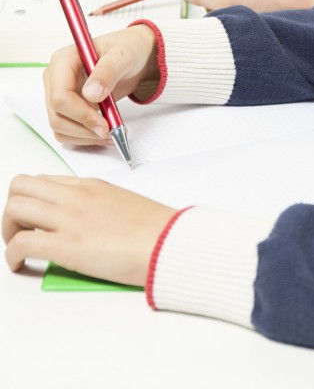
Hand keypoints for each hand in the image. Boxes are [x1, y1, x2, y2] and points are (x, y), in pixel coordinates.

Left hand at [3, 174, 174, 285]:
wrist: (166, 241)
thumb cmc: (153, 228)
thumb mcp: (121, 203)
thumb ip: (95, 206)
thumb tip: (81, 222)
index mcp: (89, 185)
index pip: (43, 180)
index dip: (31, 199)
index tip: (32, 217)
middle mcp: (74, 196)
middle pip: (20, 187)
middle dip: (12, 210)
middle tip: (19, 230)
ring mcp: (68, 218)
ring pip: (14, 208)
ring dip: (8, 230)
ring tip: (18, 247)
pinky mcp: (66, 246)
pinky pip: (20, 244)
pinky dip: (11, 256)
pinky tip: (20, 265)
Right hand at [44, 25, 158, 146]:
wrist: (134, 57)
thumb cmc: (127, 50)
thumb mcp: (123, 56)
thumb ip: (108, 71)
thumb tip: (90, 94)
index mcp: (63, 61)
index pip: (59, 96)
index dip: (80, 114)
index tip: (104, 125)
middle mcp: (55, 79)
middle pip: (57, 116)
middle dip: (83, 129)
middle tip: (110, 132)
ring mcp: (59, 94)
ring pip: (60, 127)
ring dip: (84, 137)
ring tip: (111, 133)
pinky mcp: (67, 108)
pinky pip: (68, 131)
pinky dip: (85, 137)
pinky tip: (104, 134)